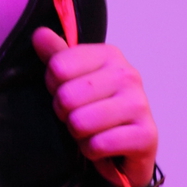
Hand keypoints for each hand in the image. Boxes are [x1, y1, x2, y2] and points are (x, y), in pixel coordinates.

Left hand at [31, 29, 157, 186]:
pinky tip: (104, 148)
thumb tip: (39, 34)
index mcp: (109, 55)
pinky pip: (98, 145)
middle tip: (79, 117)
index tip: (68, 93)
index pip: (57, 66)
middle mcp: (128, 75)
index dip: (53, 86)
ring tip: (92, 132)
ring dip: (79, 135)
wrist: (126, 151)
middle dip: (65, 114)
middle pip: (66, 96)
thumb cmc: (96, 110)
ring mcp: (140, 104)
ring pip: (80, 122)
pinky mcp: (146, 135)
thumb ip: (56, 56)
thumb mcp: (73, 80)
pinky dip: (93, 152)